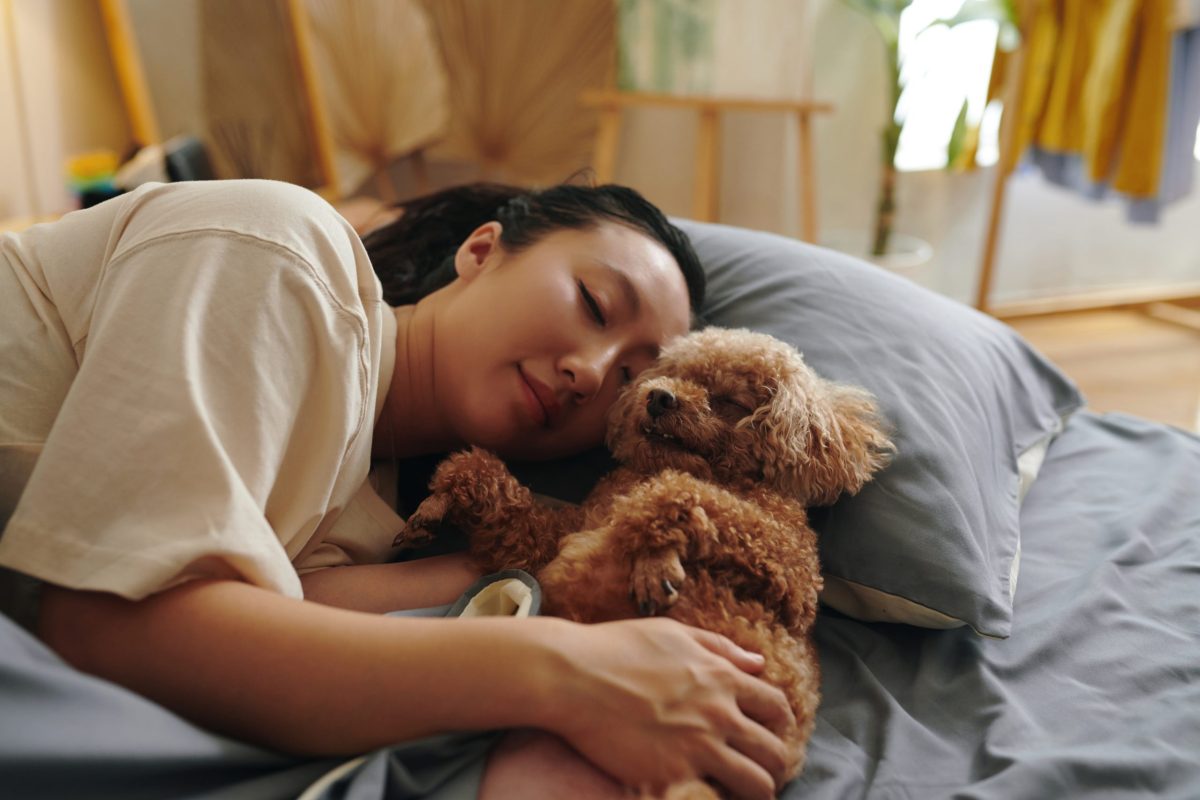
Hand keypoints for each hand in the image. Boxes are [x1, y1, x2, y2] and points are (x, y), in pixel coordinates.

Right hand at [539, 617, 792, 798]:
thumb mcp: (672, 634)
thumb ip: (719, 647)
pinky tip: (700, 794)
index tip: (771, 732)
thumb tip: (757, 662)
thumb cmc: (616, 648)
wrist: (572, 677)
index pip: (776, 708)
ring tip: (744, 793)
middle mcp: (719, 716)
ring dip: (757, 790)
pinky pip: (711, 799)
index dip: (780, 724)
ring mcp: (698, 749)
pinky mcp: (672, 777)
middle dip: (776, 764)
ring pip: (756, 784)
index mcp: (722, 679)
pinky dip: (712, 799)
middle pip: (775, 752)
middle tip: (763, 770)